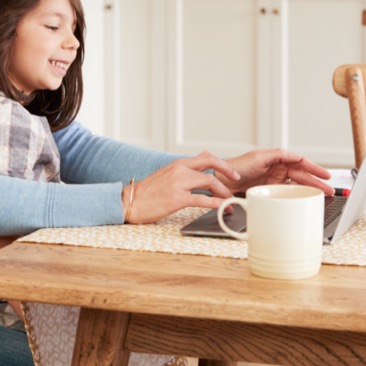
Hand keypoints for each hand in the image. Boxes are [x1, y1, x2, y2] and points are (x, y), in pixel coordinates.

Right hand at [122, 151, 241, 223]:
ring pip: (209, 181)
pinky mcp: (177, 198)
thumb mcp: (168, 174)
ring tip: (230, 201)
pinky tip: (222, 208)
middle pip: (211, 165)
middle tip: (237, 182)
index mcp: (178, 164)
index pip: (206, 157)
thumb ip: (186, 168)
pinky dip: (216, 203)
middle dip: (228, 173)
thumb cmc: (147, 191)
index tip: (232, 172)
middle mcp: (180, 170)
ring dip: (224, 191)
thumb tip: (204, 158)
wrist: (129, 201)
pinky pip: (201, 199)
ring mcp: (179, 183)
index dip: (223, 163)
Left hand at [218, 149, 333, 196]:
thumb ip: (277, 155)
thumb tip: (296, 156)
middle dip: (316, 181)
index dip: (314, 168)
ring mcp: (275, 179)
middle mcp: (278, 167)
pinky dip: (298, 194)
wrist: (222, 180)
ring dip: (309, 188)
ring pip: (297, 183)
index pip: (300, 162)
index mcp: (277, 157)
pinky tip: (305, 199)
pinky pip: (288, 191)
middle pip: (302, 174)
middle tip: (329, 189)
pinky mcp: (270, 189)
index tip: (325, 175)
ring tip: (322, 195)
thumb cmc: (236, 166)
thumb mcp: (258, 158)